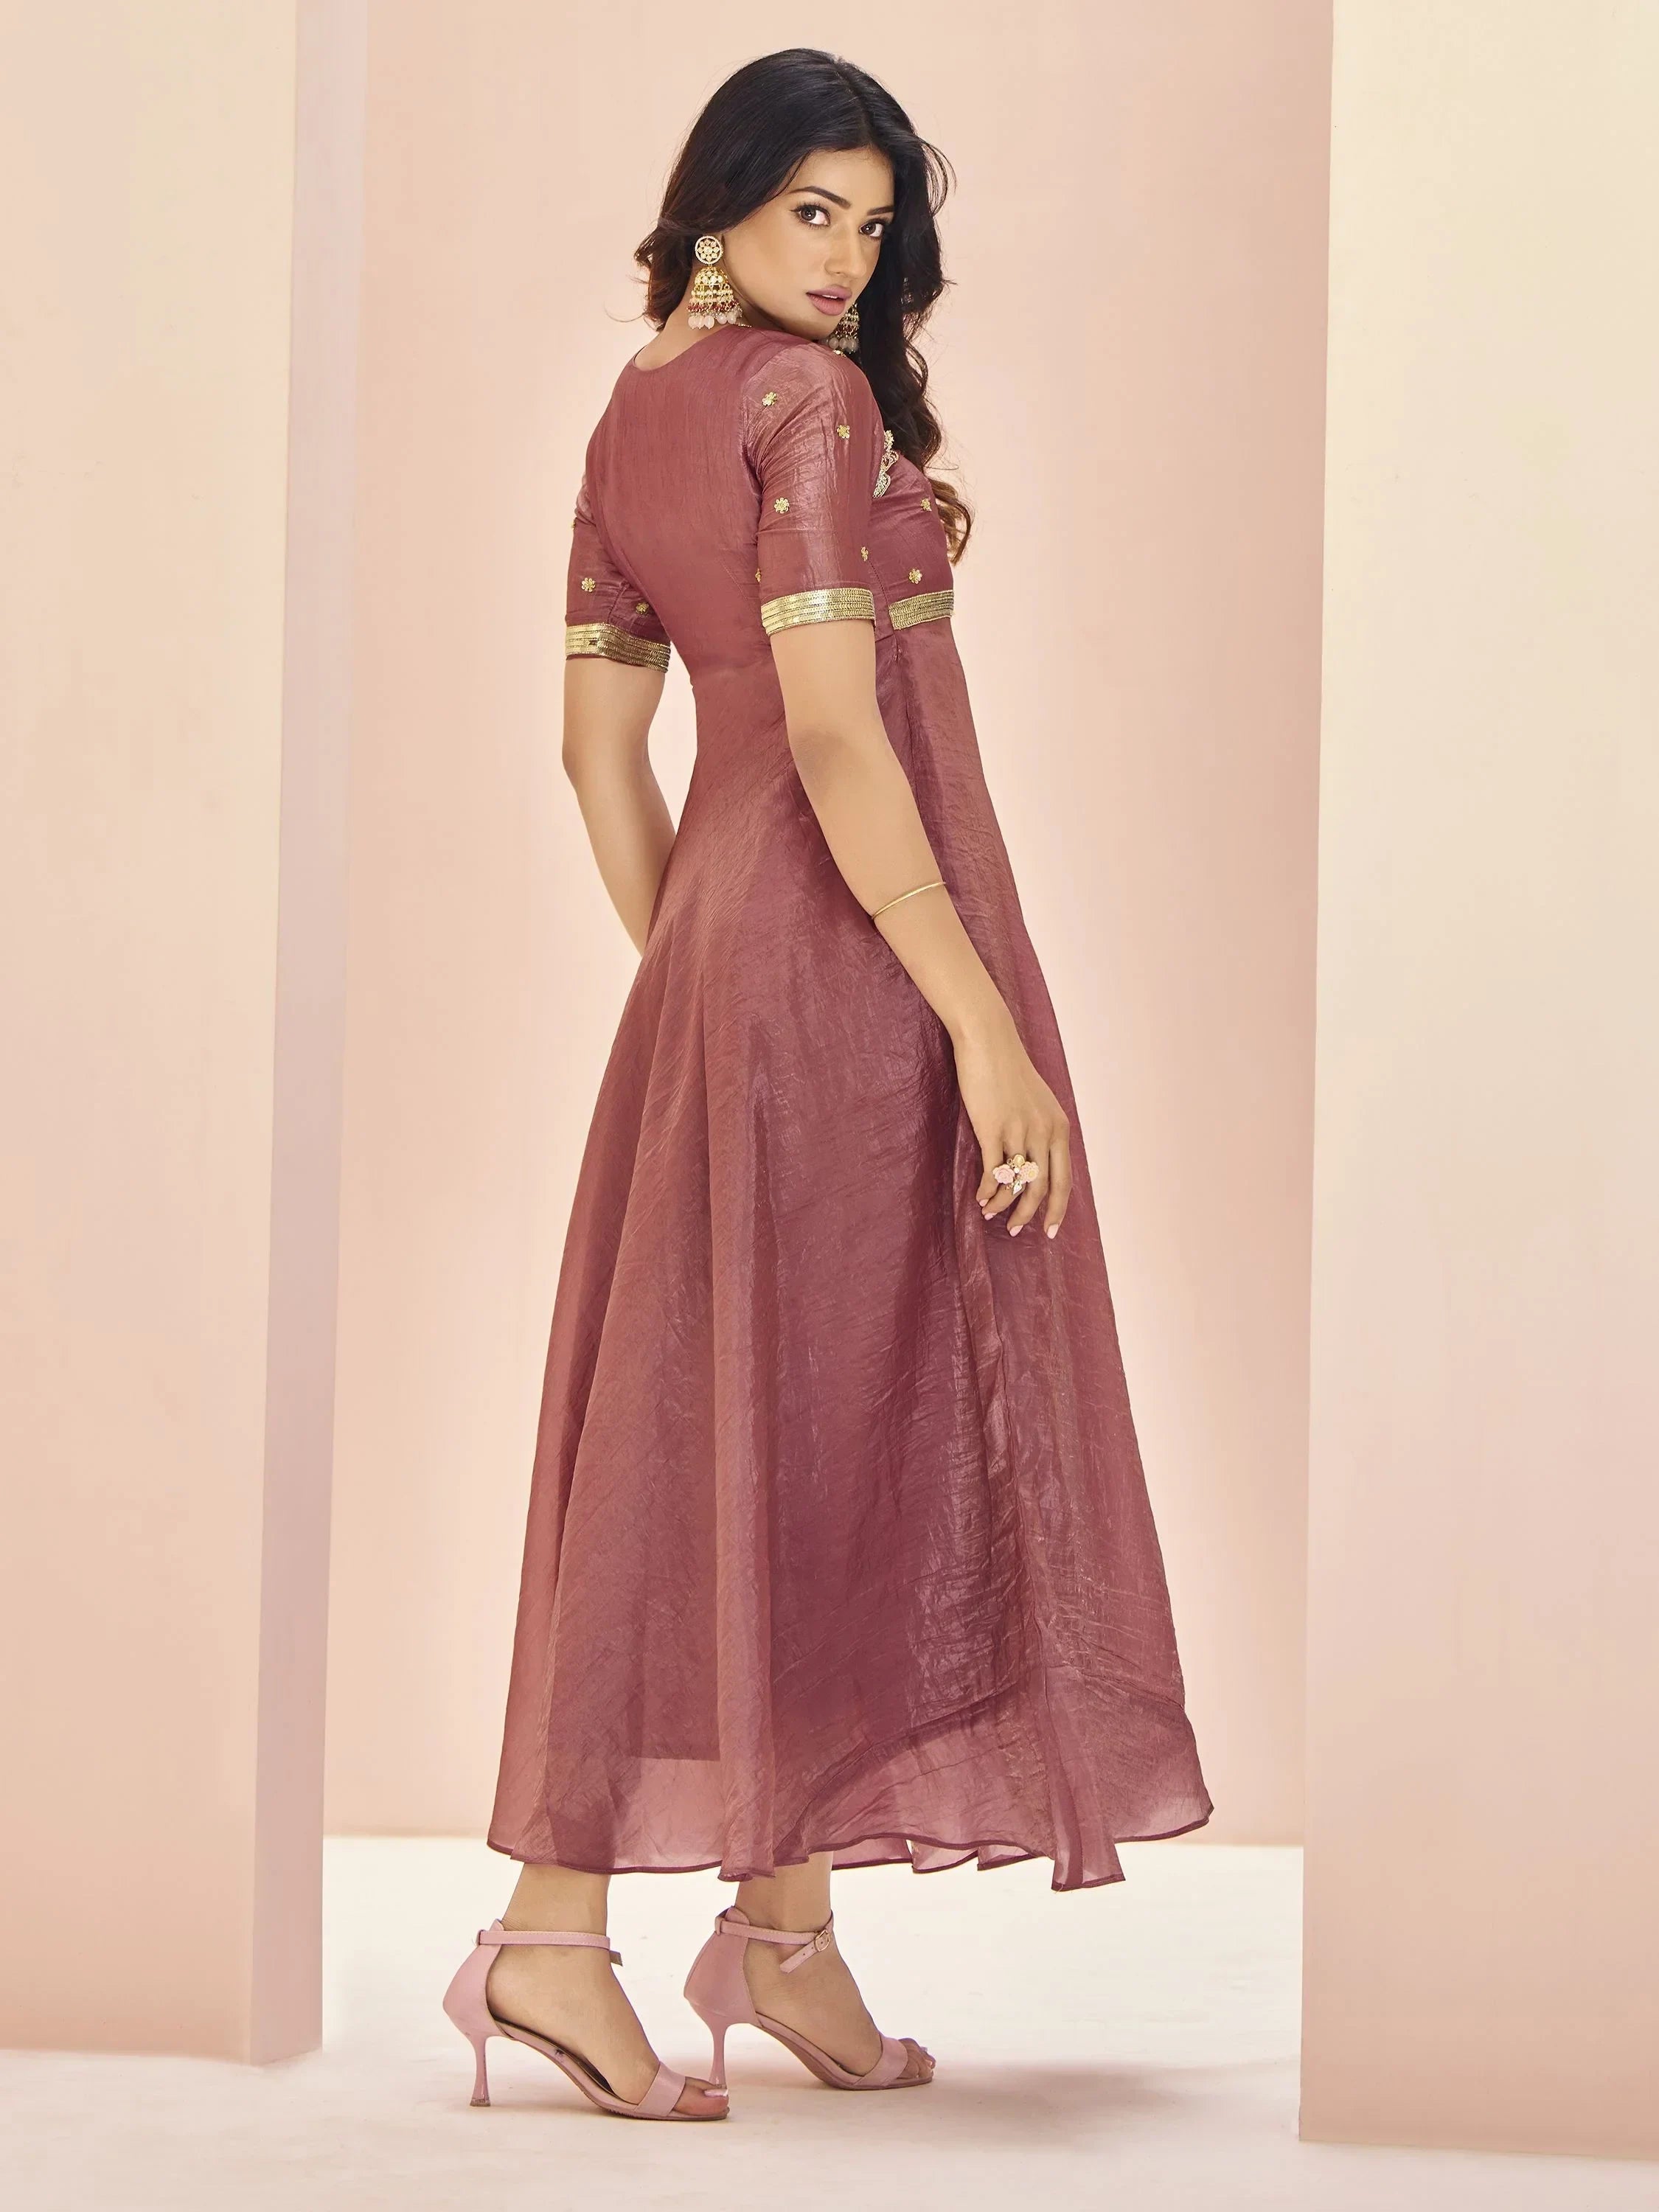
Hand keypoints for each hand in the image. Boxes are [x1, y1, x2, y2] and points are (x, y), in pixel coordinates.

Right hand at [951, 1015, 1071, 1237]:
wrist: (988, 1042)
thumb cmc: (1008, 1071)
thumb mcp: (1038, 1102)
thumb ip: (1041, 1131)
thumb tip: (1035, 1163)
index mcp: (1059, 1127)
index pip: (1064, 1179)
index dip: (1057, 1208)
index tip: (1049, 1230)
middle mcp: (1044, 1132)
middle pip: (1041, 1187)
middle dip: (1029, 1215)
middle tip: (1014, 1230)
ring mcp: (1019, 1131)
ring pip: (1016, 1182)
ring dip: (1003, 1204)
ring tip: (991, 1213)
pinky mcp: (993, 1128)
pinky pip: (992, 1171)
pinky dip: (987, 1190)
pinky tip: (980, 1197)